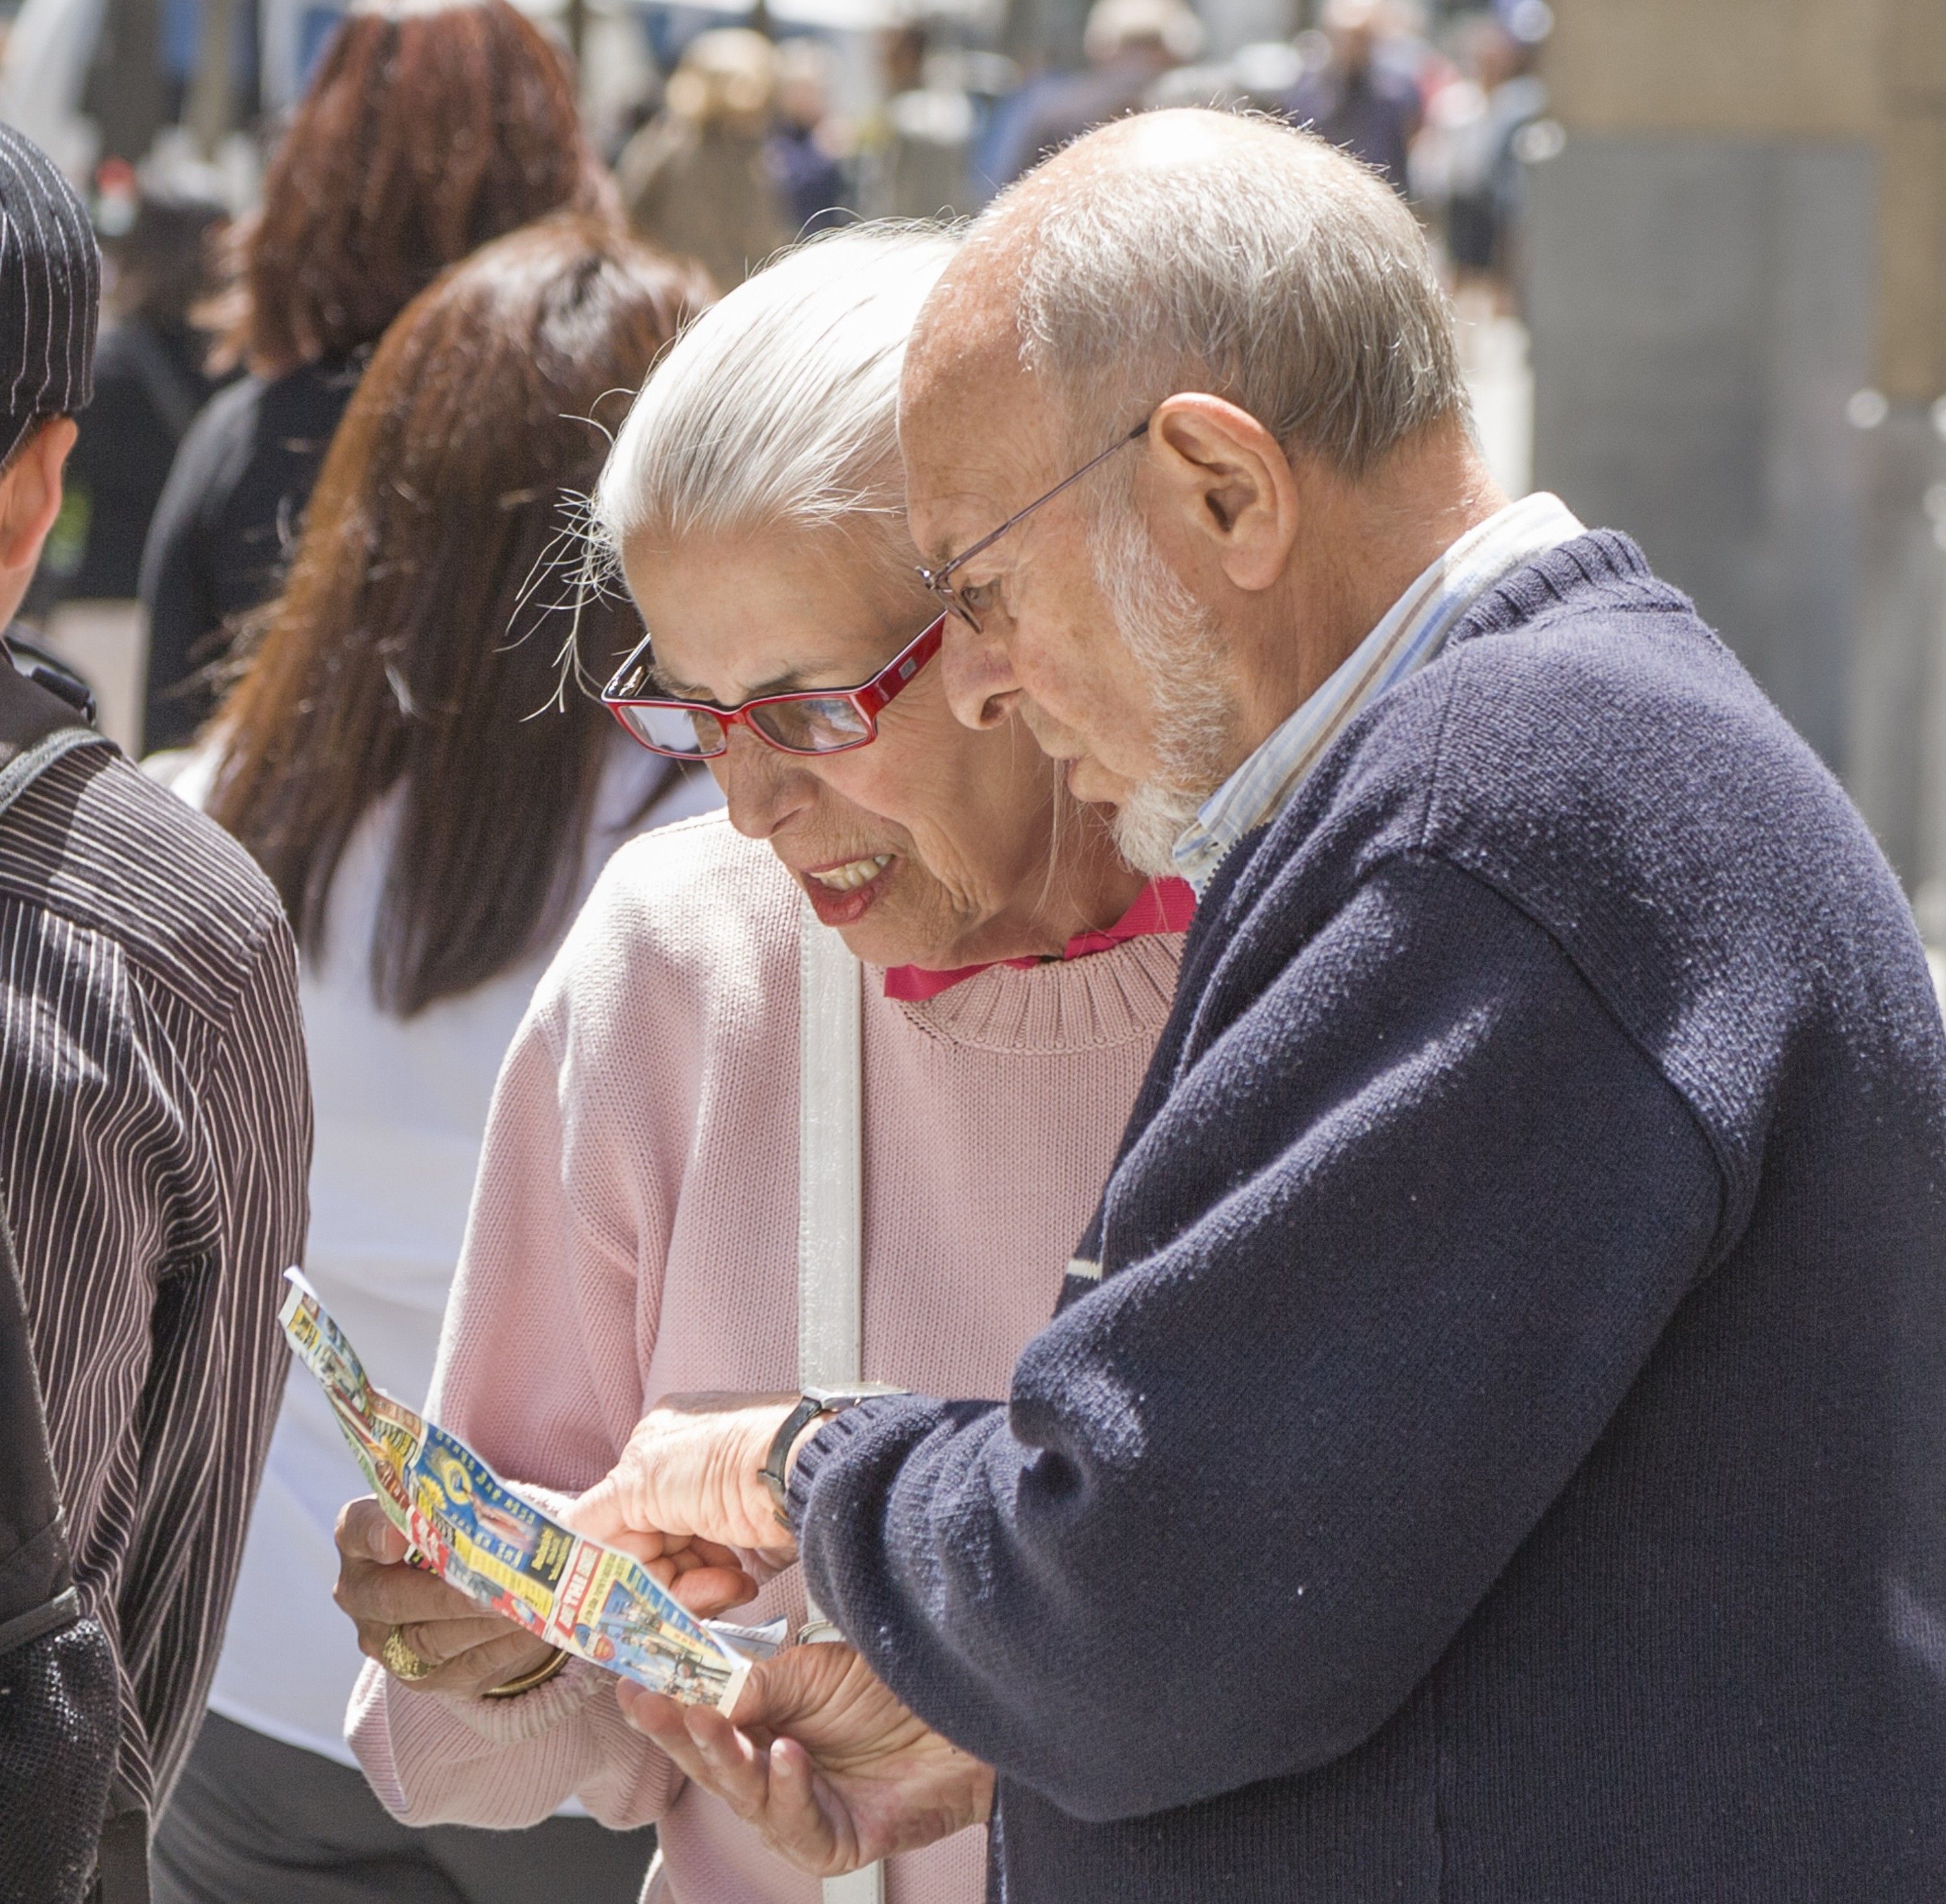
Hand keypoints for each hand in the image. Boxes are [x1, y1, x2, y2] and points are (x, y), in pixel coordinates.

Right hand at [333, 1496, 554, 1698]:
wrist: (456, 1591)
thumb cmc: (455, 1532)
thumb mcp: (452, 1508)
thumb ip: (466, 1503)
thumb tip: (519, 1509)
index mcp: (360, 1539)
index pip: (356, 1529)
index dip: (374, 1533)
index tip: (397, 1537)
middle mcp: (362, 1594)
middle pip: (392, 1599)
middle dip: (448, 1595)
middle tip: (492, 1588)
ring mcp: (386, 1643)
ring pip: (430, 1641)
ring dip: (483, 1624)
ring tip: (525, 1606)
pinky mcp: (423, 1677)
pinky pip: (464, 1666)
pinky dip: (504, 1645)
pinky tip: (534, 1626)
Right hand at [569, 1393, 802, 1577]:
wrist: (809, 1475)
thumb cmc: (730, 1460)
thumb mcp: (643, 1476)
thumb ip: (595, 1513)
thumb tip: (563, 1542)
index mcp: (657, 1446)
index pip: (613, 1516)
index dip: (615, 1556)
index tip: (609, 1594)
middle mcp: (687, 1476)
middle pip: (647, 1551)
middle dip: (660, 1578)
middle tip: (679, 1592)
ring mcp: (720, 1508)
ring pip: (679, 1573)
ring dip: (695, 1588)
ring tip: (725, 1581)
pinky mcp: (752, 1539)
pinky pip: (716, 1582)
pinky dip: (720, 1590)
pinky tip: (738, 1582)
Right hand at [617, 1642, 993, 1872]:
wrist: (963, 1721)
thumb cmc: (893, 1688)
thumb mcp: (815, 1670)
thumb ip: (758, 1682)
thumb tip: (701, 1690)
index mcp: (762, 1725)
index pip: (702, 1718)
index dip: (666, 1703)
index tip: (632, 1678)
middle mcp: (771, 1772)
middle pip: (710, 1760)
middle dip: (676, 1730)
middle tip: (650, 1700)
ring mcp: (799, 1811)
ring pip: (743, 1793)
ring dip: (723, 1755)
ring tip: (709, 1719)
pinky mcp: (831, 1842)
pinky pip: (796, 1822)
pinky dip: (788, 1786)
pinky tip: (787, 1753)